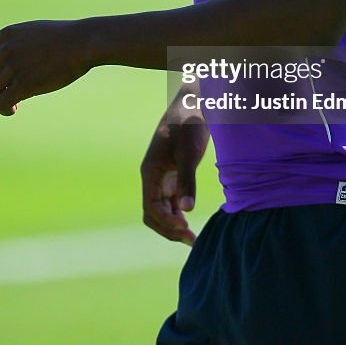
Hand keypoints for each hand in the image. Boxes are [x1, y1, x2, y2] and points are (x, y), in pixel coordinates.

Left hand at [0, 20, 91, 115]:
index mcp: (7, 35)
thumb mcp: (35, 31)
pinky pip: (1, 102)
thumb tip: (10, 56)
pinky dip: (4, 109)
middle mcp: (6, 50)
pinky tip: (14, 109)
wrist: (83, 42)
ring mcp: (14, 66)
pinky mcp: (25, 83)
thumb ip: (18, 41)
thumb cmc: (65, 38)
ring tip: (10, 103)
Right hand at [141, 94, 209, 245]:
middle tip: (191, 240)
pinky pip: (171, 201)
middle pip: (153, 213)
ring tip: (192, 236)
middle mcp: (153, 177)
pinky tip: (190, 221)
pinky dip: (178, 214)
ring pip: (161, 209)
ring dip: (173, 224)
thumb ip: (187, 181)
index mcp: (150, 172)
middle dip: (168, 229)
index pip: (151, 207)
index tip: (186, 229)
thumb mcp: (189, 152)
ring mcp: (162, 177)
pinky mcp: (173, 174)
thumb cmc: (189, 124)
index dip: (166, 222)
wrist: (194, 104)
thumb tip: (186, 211)